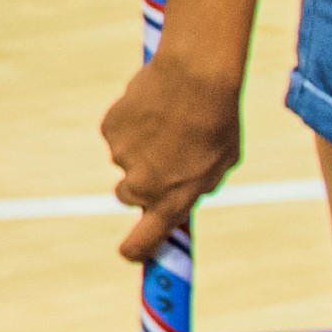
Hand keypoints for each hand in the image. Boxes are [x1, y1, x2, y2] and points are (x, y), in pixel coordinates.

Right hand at [103, 45, 246, 260]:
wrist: (195, 78)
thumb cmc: (218, 122)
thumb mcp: (220, 164)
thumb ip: (197, 186)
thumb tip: (183, 192)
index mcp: (171, 200)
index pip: (141, 242)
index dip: (135, 250)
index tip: (132, 253)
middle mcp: (140, 184)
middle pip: (127, 195)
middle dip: (139, 182)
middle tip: (161, 160)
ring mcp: (121, 156)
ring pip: (125, 158)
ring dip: (141, 146)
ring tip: (168, 122)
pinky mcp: (110, 128)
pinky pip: (118, 132)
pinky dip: (131, 124)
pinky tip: (153, 109)